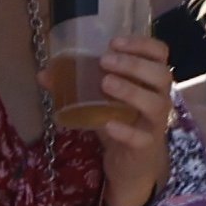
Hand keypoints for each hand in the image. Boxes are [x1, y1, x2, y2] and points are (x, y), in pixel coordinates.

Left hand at [84, 30, 172, 181]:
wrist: (130, 163)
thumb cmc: (119, 122)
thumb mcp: (99, 101)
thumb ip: (76, 86)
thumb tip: (44, 73)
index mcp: (151, 81)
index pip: (159, 54)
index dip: (142, 44)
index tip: (113, 42)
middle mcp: (159, 98)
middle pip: (161, 75)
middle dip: (134, 64)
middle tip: (104, 60)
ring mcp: (155, 123)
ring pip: (156, 104)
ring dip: (131, 91)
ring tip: (105, 83)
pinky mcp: (146, 145)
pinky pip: (141, 137)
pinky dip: (125, 130)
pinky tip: (107, 124)